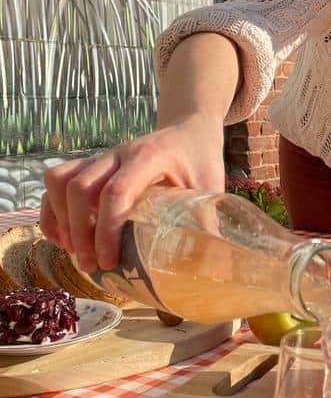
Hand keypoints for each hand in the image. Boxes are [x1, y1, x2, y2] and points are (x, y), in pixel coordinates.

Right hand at [40, 114, 225, 272]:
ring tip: (75, 252)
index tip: (109, 260)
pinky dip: (54, 210)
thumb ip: (207, 223)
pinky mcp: (92, 165)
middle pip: (80, 188)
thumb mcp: (211, 188)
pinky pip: (58, 180)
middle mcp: (119, 154)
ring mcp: (102, 158)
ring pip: (61, 181)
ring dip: (62, 220)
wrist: (189, 129)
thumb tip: (208, 268)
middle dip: (80, 231)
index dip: (107, 229)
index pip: (117, 191)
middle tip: (92, 265)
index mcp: (149, 158)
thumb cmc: (200, 159)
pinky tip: (62, 237)